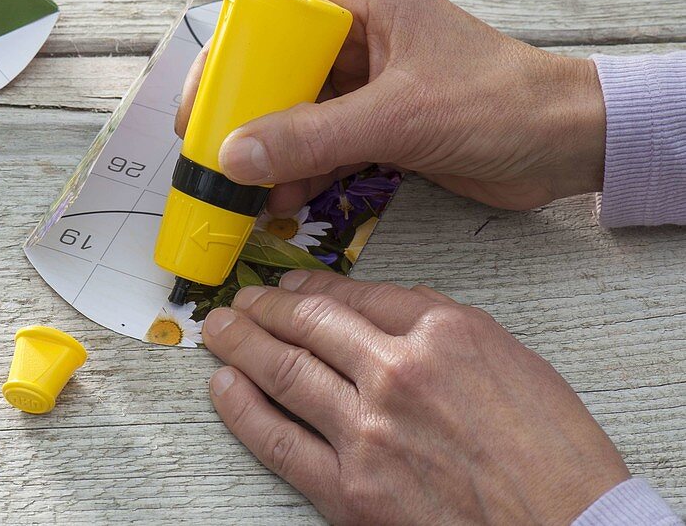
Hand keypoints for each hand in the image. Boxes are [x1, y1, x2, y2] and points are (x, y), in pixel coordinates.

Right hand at [175, 0, 606, 211]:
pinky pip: (325, 144)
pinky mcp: (382, 123)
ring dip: (273, 154)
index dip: (230, 62)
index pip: (272, 21)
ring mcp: (370, 83)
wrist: (570, 143)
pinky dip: (303, 172)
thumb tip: (235, 156)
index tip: (199, 111)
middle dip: (247, 118)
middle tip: (215, 160)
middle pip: (278, 73)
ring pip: (298, 114)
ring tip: (245, 194)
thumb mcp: (398, 117)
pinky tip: (283, 201)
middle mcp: (361, 36)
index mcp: (364, 3)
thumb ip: (313, 137)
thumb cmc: (500, 103)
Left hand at [202, 271, 629, 524]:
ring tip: (219, 329)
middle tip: (241, 299)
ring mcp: (368, 431)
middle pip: (309, 325)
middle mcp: (397, 372)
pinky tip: (223, 386)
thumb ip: (442, 329)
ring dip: (241, 344)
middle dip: (266, 307)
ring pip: (284, 371)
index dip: (311, 286)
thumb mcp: (511, 360)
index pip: (355, 295)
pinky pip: (277, 440)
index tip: (291, 284)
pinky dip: (241, 408)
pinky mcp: (350, 489)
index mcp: (442, 333)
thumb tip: (383, 311)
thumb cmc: (554, 455)